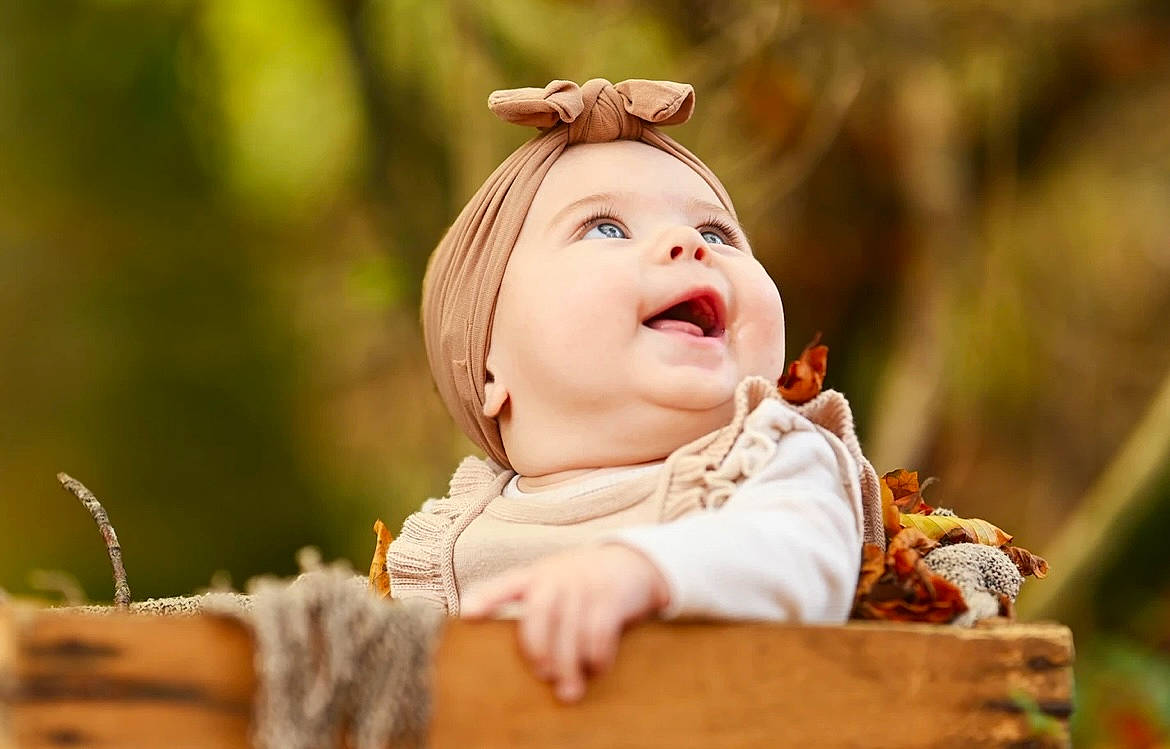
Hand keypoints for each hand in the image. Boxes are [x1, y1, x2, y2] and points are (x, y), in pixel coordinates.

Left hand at [460, 544, 670, 702]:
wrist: (631, 562)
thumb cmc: (581, 584)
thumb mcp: (554, 583)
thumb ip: (532, 606)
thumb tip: (512, 656)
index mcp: (537, 575)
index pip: (506, 584)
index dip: (486, 598)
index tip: (468, 615)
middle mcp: (558, 576)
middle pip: (539, 612)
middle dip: (539, 648)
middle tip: (542, 676)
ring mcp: (586, 584)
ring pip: (572, 628)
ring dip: (571, 664)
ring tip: (570, 690)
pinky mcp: (612, 596)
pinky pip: (600, 630)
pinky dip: (598, 655)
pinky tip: (597, 668)